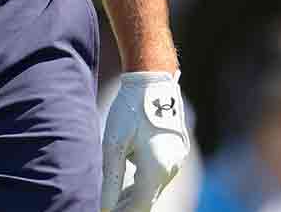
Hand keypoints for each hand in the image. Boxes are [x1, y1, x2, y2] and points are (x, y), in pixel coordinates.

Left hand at [100, 71, 188, 211]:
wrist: (153, 81)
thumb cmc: (129, 110)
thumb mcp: (114, 144)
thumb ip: (111, 179)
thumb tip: (104, 207)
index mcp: (156, 169)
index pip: (138, 207)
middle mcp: (171, 169)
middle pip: (147, 200)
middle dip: (126, 207)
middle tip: (104, 208)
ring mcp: (176, 161)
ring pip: (153, 188)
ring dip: (133, 196)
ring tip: (111, 200)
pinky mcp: (176, 153)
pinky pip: (158, 176)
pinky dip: (143, 182)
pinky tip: (127, 184)